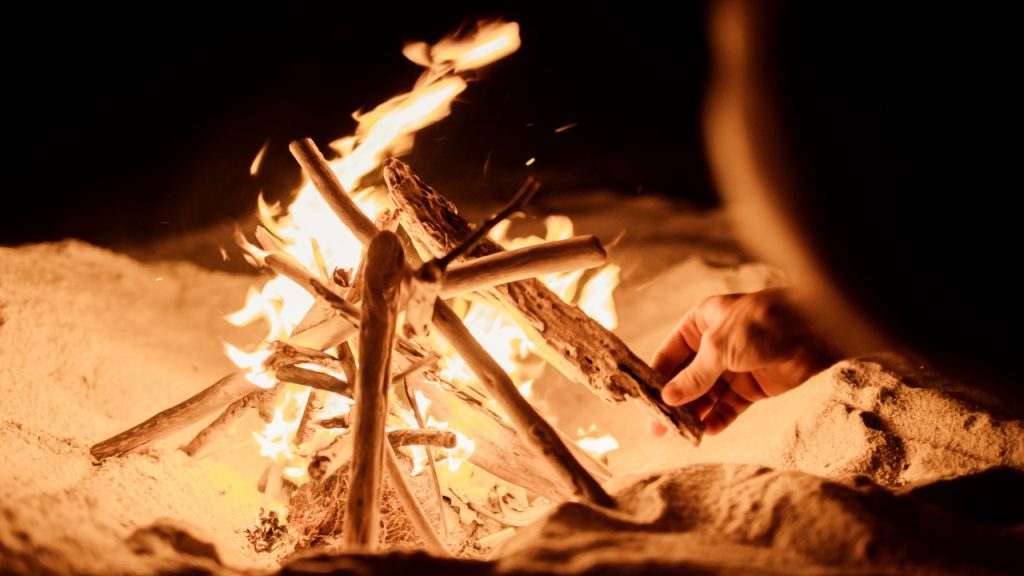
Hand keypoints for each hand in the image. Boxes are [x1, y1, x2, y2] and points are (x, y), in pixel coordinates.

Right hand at [650, 288, 836, 435]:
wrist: (816, 331)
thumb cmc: (764, 324)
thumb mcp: (720, 346)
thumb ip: (694, 375)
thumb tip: (668, 398)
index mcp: (702, 322)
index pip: (670, 353)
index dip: (656, 376)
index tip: (642, 400)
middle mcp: (714, 345)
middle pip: (686, 378)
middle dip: (673, 402)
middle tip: (657, 428)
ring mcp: (735, 367)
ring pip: (706, 395)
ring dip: (694, 414)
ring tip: (680, 434)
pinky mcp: (754, 387)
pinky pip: (730, 407)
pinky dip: (718, 419)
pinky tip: (707, 432)